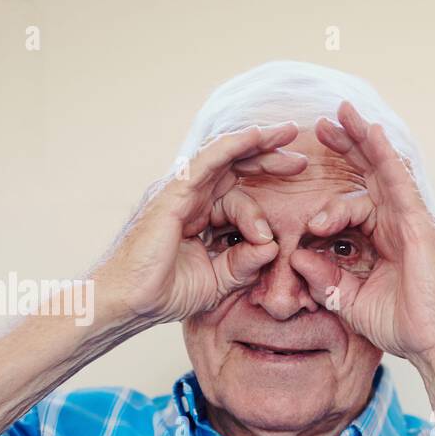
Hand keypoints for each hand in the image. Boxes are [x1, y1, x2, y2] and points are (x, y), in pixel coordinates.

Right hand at [89, 123, 306, 327]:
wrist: (131, 301)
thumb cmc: (165, 292)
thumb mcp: (218, 281)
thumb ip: (245, 264)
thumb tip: (271, 246)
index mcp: (200, 215)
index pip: (238, 189)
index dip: (267, 184)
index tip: (297, 183)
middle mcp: (191, 197)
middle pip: (235, 166)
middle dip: (269, 157)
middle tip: (302, 158)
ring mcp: (181, 192)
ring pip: (226, 157)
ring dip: (259, 142)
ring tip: (288, 134)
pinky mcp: (174, 192)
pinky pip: (207, 160)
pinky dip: (233, 145)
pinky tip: (257, 135)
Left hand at [287, 101, 434, 368]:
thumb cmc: (404, 325)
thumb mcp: (351, 301)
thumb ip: (326, 280)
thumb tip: (298, 257)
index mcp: (386, 240)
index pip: (355, 205)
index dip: (329, 201)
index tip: (308, 214)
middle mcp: (400, 224)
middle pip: (371, 175)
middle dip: (348, 148)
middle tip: (322, 125)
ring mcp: (412, 221)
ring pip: (384, 170)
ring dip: (363, 140)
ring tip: (343, 112)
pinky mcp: (418, 224)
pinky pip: (399, 182)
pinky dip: (385, 156)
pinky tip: (372, 133)